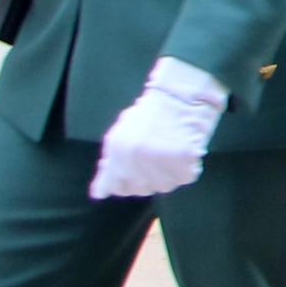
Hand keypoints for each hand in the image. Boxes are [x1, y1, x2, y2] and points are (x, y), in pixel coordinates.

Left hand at [90, 58, 224, 200]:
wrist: (181, 93)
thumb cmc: (151, 111)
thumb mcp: (121, 135)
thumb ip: (110, 165)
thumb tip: (98, 193)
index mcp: (117, 153)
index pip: (115, 187)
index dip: (123, 184)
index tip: (130, 177)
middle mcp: (135, 161)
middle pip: (140, 189)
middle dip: (147, 177)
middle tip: (156, 156)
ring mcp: (159, 163)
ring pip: (164, 186)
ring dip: (168, 174)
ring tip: (171, 151)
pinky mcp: (183, 163)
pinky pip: (184, 178)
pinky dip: (187, 168)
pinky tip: (184, 152)